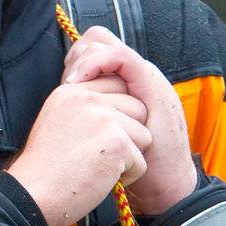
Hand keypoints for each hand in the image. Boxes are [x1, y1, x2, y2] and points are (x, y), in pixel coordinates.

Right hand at [6, 79, 152, 225]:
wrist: (32, 195)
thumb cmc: (45, 167)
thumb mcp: (58, 120)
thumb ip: (85, 107)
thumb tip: (121, 104)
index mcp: (72, 90)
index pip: (117, 85)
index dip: (120, 113)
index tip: (104, 136)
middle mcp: (88, 97)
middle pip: (137, 108)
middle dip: (129, 135)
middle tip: (103, 154)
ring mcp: (104, 118)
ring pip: (144, 135)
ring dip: (129, 157)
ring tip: (100, 167)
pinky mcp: (117, 143)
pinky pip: (141, 162)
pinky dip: (127, 178)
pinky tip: (101, 180)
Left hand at [60, 26, 197, 216]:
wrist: (164, 187)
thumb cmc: (130, 164)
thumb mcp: (102, 135)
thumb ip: (90, 115)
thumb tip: (61, 103)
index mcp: (125, 84)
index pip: (94, 48)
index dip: (75, 58)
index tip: (64, 81)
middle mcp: (136, 74)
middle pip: (98, 38)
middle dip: (78, 54)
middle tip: (69, 82)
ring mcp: (145, 77)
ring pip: (104, 42)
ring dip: (83, 58)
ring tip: (73, 83)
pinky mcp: (151, 85)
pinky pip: (119, 57)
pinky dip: (96, 63)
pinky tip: (81, 83)